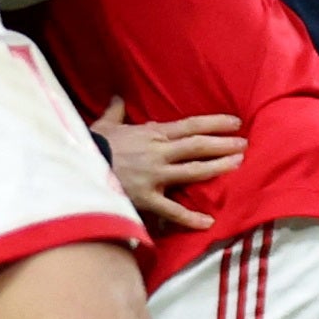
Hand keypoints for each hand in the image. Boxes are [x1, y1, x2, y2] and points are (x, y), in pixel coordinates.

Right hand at [92, 103, 243, 234]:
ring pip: (192, 172)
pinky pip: (172, 209)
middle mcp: (158, 153)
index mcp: (151, 135)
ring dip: (217, 168)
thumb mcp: (105, 125)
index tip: (235, 122)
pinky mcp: (146, 198)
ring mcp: (154, 176)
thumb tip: (118, 96)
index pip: (190, 126)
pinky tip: (208, 222)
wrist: (74, 168)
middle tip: (244, 144)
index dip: (214, 123)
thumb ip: (116, 112)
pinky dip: (190, 217)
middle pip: (197, 146)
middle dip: (223, 144)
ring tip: (238, 165)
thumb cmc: (92, 147)